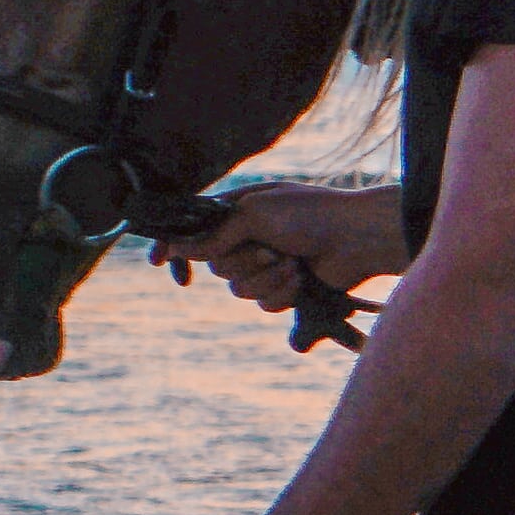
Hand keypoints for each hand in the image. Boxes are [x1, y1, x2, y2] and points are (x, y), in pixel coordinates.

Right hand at [158, 180, 403, 329]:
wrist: (356, 239)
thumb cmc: (308, 214)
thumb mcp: (254, 214)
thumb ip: (214, 234)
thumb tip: (177, 248)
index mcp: (237, 211)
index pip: (193, 230)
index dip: (174, 246)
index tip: (159, 262)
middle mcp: (247, 238)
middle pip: (216, 265)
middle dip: (243, 262)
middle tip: (271, 249)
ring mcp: (265, 264)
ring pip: (239, 289)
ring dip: (266, 278)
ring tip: (293, 263)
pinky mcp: (283, 288)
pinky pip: (263, 303)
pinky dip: (282, 292)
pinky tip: (302, 278)